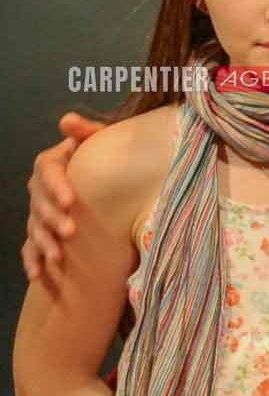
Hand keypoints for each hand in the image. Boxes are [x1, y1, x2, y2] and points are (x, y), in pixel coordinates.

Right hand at [24, 114, 104, 286]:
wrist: (109, 179)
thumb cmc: (105, 157)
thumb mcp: (100, 141)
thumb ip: (87, 132)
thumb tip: (66, 120)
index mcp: (53, 163)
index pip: (47, 171)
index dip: (56, 185)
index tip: (70, 200)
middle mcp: (41, 188)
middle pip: (40, 203)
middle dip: (53, 219)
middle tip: (71, 232)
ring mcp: (39, 212)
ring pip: (35, 228)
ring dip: (44, 242)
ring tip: (57, 257)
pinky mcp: (43, 232)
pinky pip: (32, 247)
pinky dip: (33, 260)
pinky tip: (37, 275)